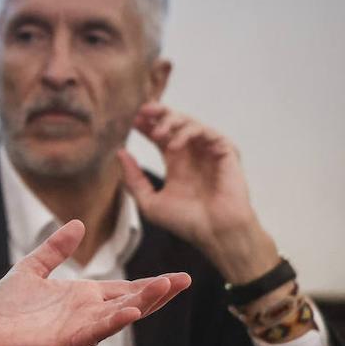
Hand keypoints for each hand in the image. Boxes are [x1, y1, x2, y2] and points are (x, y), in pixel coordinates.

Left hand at [0, 220, 189, 345]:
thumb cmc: (7, 307)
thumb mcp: (32, 268)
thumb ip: (55, 249)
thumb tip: (79, 224)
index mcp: (82, 296)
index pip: (124, 289)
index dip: (150, 284)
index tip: (177, 276)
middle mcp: (87, 313)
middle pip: (131, 302)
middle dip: (158, 292)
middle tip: (184, 280)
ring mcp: (80, 328)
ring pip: (120, 316)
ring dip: (143, 303)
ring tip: (166, 288)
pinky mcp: (68, 342)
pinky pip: (96, 332)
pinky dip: (113, 323)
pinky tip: (130, 312)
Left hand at [118, 103, 278, 282]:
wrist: (214, 233)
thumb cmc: (186, 222)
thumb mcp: (149, 202)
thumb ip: (133, 179)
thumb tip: (120, 153)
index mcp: (176, 162)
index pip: (159, 135)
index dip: (146, 124)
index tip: (131, 119)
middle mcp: (193, 154)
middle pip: (175, 122)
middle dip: (158, 112)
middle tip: (142, 111)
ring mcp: (209, 151)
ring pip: (191, 122)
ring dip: (171, 122)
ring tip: (156, 133)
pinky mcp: (226, 152)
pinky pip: (208, 132)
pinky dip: (189, 133)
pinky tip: (173, 145)